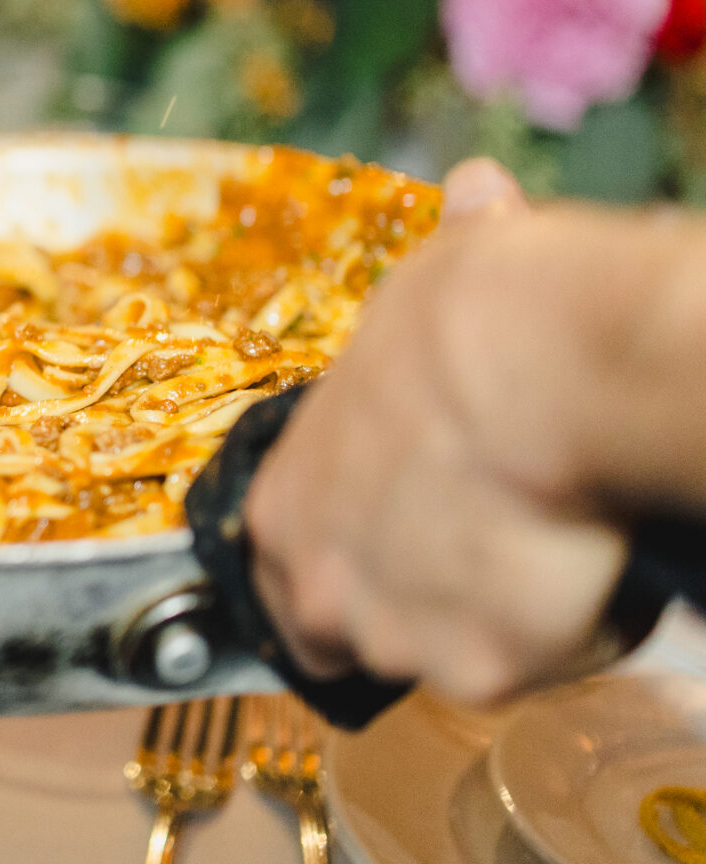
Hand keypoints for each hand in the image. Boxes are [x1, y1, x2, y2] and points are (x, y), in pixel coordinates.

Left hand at [245, 158, 632, 704]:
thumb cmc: (472, 322)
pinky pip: (531, 665)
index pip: (282, 572)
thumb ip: (439, 271)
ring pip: (449, 653)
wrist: (544, 375)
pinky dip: (564, 630)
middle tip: (482, 549)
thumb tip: (477, 194)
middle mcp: (319, 585)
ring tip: (542, 540)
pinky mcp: (481, 668)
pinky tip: (581, 562)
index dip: (348, 560)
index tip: (403, 538)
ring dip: (492, 614)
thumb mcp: (429, 281)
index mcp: (281, 505)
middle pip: (353, 635)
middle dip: (414, 605)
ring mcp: (397, 634)